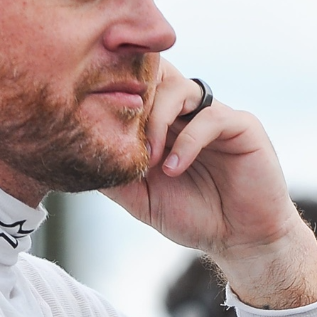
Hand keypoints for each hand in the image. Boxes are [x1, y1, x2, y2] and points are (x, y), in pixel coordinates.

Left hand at [101, 61, 316, 308]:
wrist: (240, 240)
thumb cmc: (193, 216)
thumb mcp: (142, 199)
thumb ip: (115, 176)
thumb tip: (74, 159)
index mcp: (165, 122)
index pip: (138, 87)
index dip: (116, 94)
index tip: (95, 119)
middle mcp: (189, 112)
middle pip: (157, 75)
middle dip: (134, 95)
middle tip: (119, 127)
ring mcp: (215, 115)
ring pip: (179, 90)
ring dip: (156, 121)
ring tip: (149, 158)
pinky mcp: (242, 126)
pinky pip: (210, 118)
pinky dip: (187, 142)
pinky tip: (174, 169)